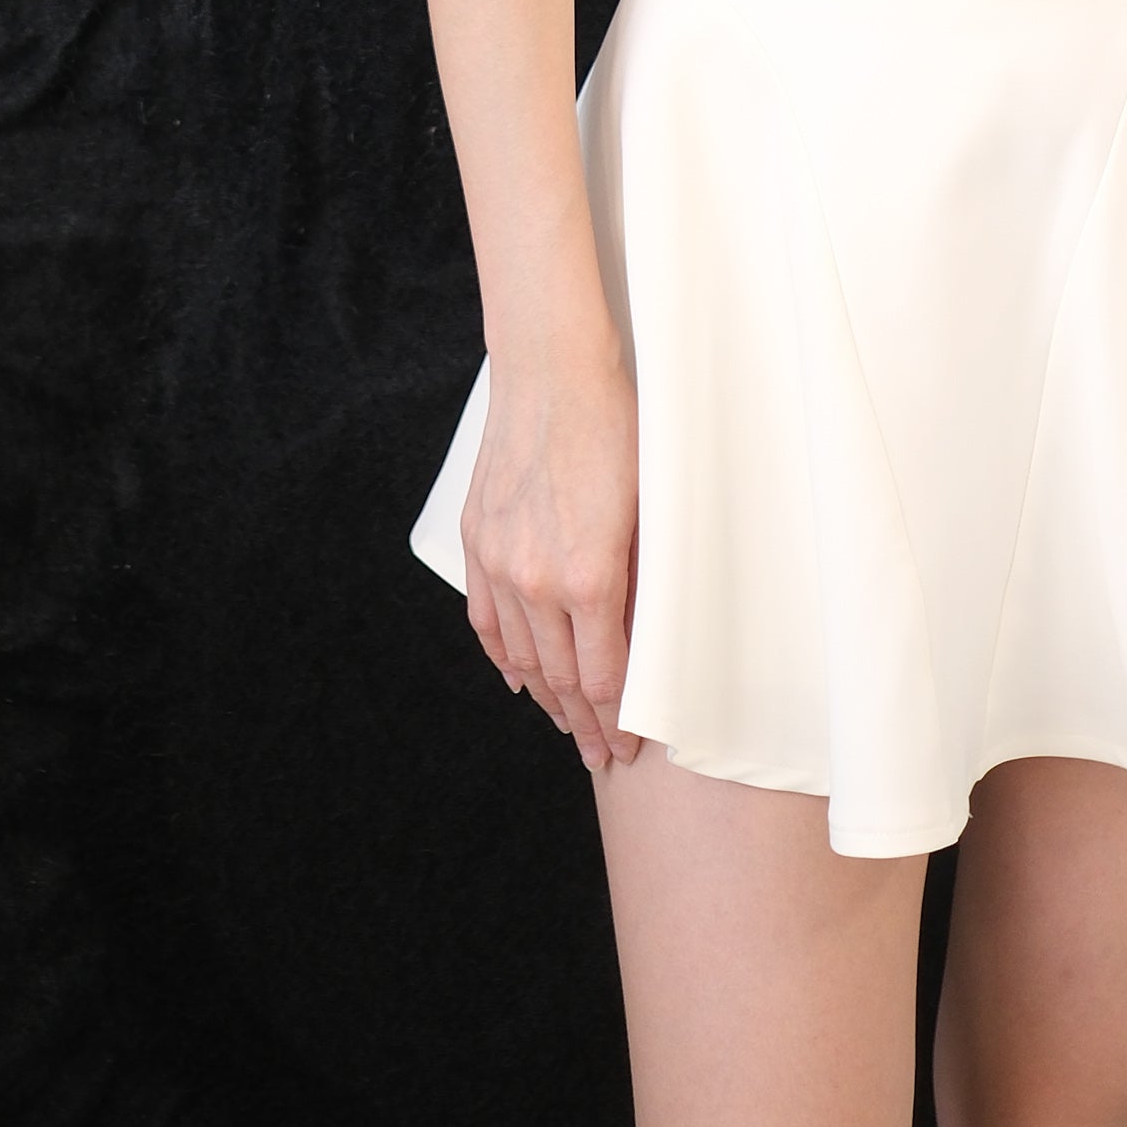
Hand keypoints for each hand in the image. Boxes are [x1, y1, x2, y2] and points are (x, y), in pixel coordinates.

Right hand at [458, 349, 641, 770]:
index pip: (603, 676)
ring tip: (565, 723)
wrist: (552, 372)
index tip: (628, 745)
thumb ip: (641, 583)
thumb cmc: (615, 429)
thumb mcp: (648, 511)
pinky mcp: (478, 540)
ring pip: (519, 654)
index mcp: (589, 577)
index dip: (618, 718)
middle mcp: (537, 579)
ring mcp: (500, 561)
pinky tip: (516, 675)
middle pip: (560, 677)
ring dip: (544, 696)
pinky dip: (501, 653)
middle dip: (584, 722)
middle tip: (600, 754)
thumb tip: (643, 639)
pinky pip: (484, 617)